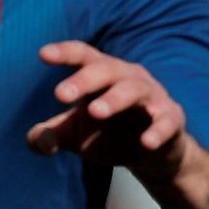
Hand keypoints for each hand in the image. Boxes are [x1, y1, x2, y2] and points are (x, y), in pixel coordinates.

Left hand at [26, 40, 185, 182]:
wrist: (150, 156)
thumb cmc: (107, 133)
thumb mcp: (73, 135)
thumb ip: (49, 136)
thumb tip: (37, 142)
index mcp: (101, 75)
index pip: (82, 56)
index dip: (64, 52)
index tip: (43, 55)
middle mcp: (127, 78)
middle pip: (105, 69)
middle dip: (83, 80)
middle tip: (60, 94)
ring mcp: (152, 96)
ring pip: (134, 90)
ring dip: (114, 99)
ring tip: (95, 111)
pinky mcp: (171, 119)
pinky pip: (166, 121)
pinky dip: (157, 130)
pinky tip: (146, 142)